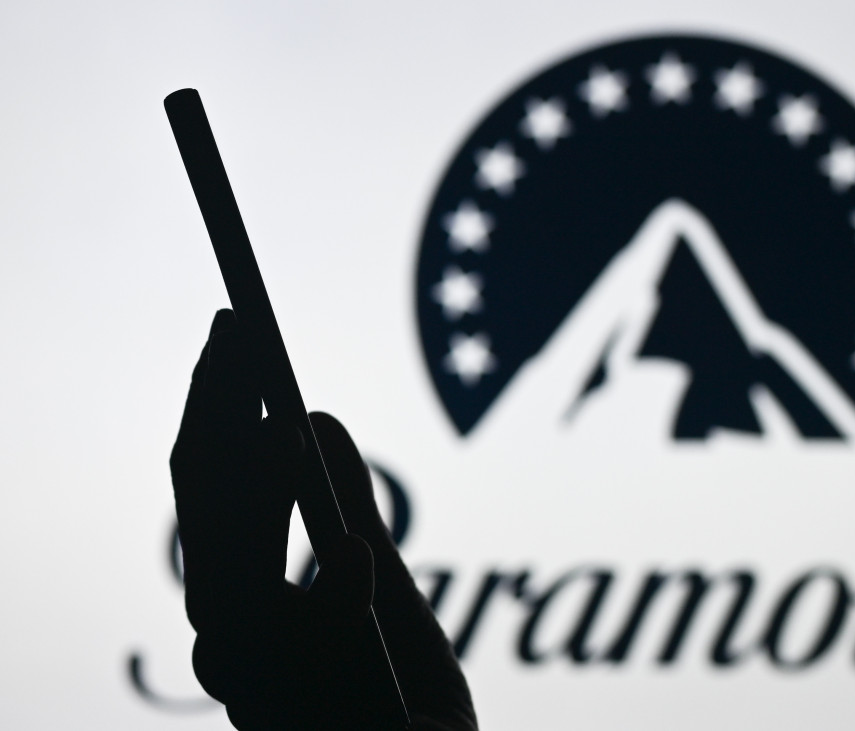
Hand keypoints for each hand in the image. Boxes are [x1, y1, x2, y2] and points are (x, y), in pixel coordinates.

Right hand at [170, 309, 476, 729]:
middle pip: (204, 540)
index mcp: (250, 616)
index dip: (215, 422)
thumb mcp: (383, 589)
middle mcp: (242, 659)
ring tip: (281, 431)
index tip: (232, 337)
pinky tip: (356, 556)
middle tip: (237, 343)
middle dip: (215, 436)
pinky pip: (304, 680)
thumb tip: (315, 418)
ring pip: (227, 612)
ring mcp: (268, 702)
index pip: (212, 508)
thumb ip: (351, 513)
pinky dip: (328, 612)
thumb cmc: (401, 692)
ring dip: (254, 514)